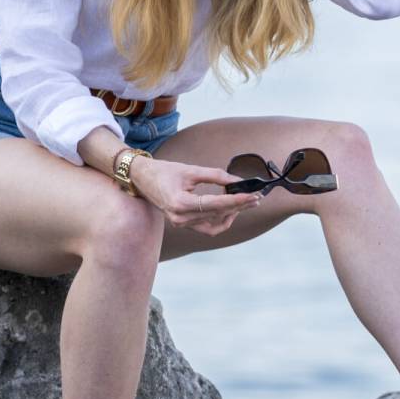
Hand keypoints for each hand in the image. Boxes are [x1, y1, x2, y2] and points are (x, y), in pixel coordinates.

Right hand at [129, 157, 261, 236]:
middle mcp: (180, 217)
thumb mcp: (191, 170)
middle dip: (239, 206)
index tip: (252, 195)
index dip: (236, 200)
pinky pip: (207, 228)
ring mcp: (181, 223)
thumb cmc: (164, 172)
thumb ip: (215, 175)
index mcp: (180, 203)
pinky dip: (221, 221)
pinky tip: (230, 211)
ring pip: (215, 224)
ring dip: (232, 214)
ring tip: (246, 203)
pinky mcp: (184, 224)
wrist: (143, 179)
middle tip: (257, 198)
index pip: (215, 204)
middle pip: (218, 214)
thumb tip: (236, 180)